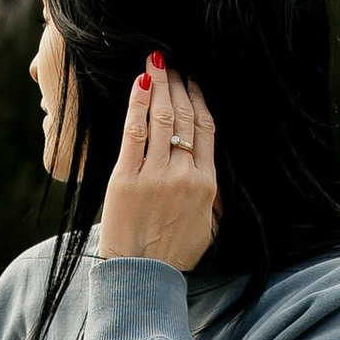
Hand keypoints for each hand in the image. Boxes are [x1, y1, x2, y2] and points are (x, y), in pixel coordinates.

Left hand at [98, 52, 216, 270]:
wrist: (141, 277)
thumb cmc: (174, 255)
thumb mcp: (209, 228)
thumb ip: (213, 197)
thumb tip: (211, 168)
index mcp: (207, 185)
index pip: (206, 129)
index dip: (199, 99)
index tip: (192, 80)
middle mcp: (184, 175)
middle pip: (184, 118)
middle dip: (178, 85)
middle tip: (171, 62)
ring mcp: (154, 176)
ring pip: (161, 119)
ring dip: (159, 86)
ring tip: (155, 63)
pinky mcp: (125, 179)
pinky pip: (133, 133)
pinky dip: (136, 105)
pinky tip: (137, 84)